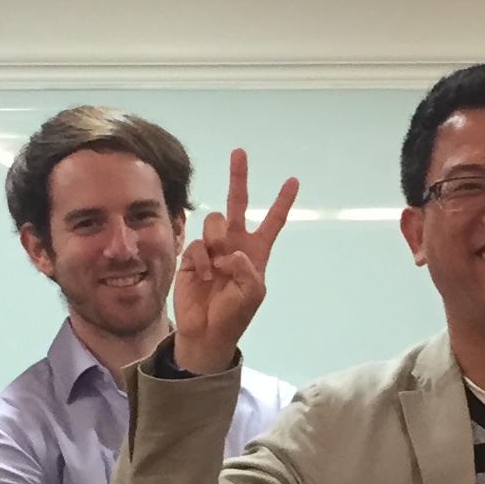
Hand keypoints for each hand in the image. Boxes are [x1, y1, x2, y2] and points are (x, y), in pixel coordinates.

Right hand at [170, 147, 298, 375]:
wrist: (206, 332)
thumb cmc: (235, 314)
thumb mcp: (252, 293)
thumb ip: (247, 269)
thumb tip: (230, 251)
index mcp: (256, 252)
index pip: (272, 222)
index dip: (282, 202)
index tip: (293, 180)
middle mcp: (235, 244)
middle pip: (238, 204)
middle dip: (239, 178)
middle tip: (239, 151)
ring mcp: (212, 248)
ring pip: (214, 221)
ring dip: (216, 238)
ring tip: (216, 265)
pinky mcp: (192, 256)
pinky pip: (197, 244)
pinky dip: (201, 259)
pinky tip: (203, 276)